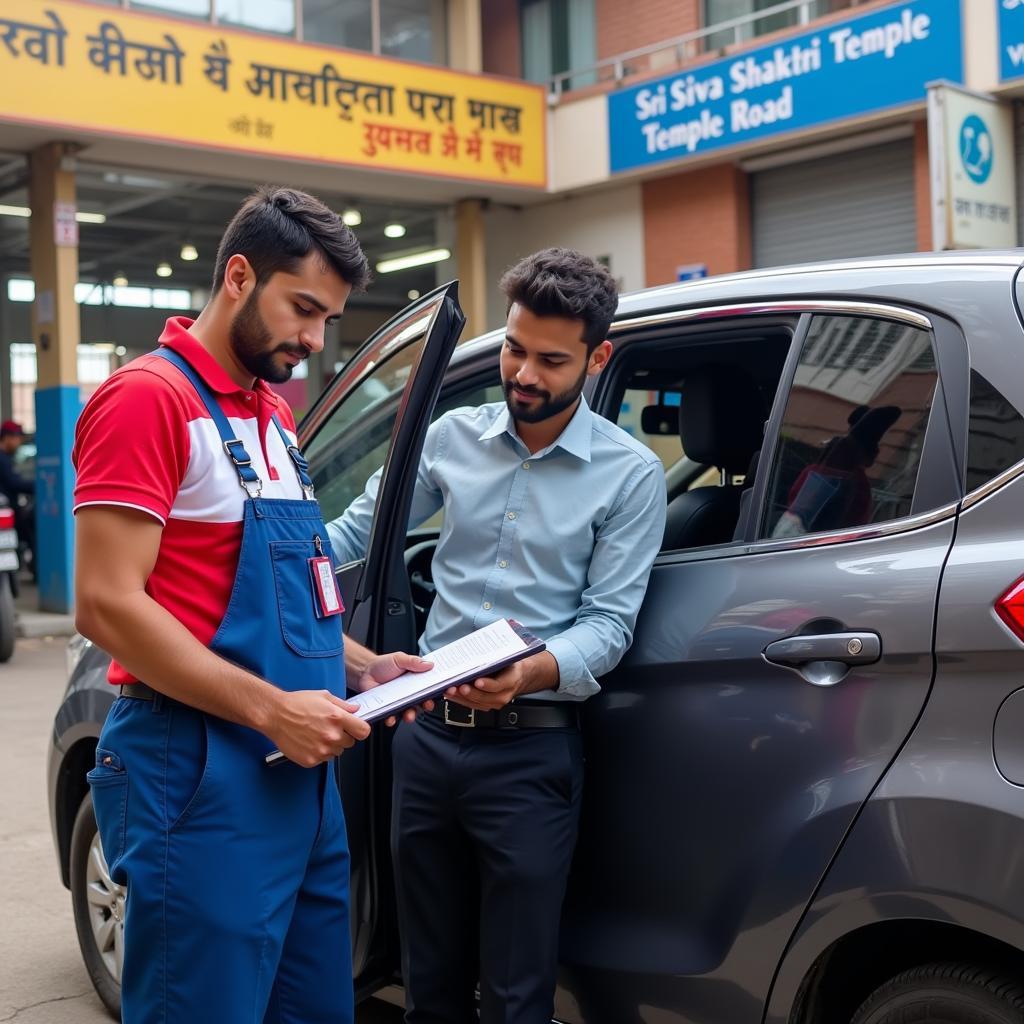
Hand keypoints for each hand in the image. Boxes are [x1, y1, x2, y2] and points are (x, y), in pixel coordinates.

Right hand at [267, 689, 371, 767]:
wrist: (275, 715)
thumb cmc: (296, 704)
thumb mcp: (323, 696)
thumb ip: (343, 705)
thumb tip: (355, 710)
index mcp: (337, 718)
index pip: (363, 731)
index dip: (360, 730)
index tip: (356, 729)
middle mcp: (331, 735)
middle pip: (350, 743)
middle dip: (342, 736)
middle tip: (327, 728)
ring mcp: (321, 750)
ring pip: (336, 752)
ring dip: (330, 746)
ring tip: (315, 734)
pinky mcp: (311, 760)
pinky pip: (323, 760)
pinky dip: (318, 753)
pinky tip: (308, 742)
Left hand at [357, 651, 433, 725]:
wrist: (365, 672)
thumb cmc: (383, 665)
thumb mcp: (399, 659)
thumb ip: (414, 661)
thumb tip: (430, 664)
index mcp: (416, 680)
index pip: (431, 687)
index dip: (438, 690)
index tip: (443, 691)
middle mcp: (410, 693)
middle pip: (423, 702)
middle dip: (427, 705)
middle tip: (427, 704)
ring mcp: (400, 702)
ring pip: (410, 712)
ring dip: (411, 715)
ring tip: (409, 715)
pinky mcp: (389, 709)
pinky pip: (393, 717)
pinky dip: (392, 719)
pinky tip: (390, 718)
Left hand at [446, 651, 560, 710]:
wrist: (519, 676)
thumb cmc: (509, 664)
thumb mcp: (507, 656)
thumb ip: (495, 656)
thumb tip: (476, 649)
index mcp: (512, 679)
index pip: (499, 685)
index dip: (488, 684)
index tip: (477, 681)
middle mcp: (505, 693)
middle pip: (486, 697)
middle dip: (470, 693)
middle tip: (457, 687)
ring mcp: (496, 702)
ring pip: (477, 703)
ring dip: (462, 698)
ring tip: (450, 690)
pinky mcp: (488, 705)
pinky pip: (473, 705)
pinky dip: (461, 700)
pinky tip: (451, 693)